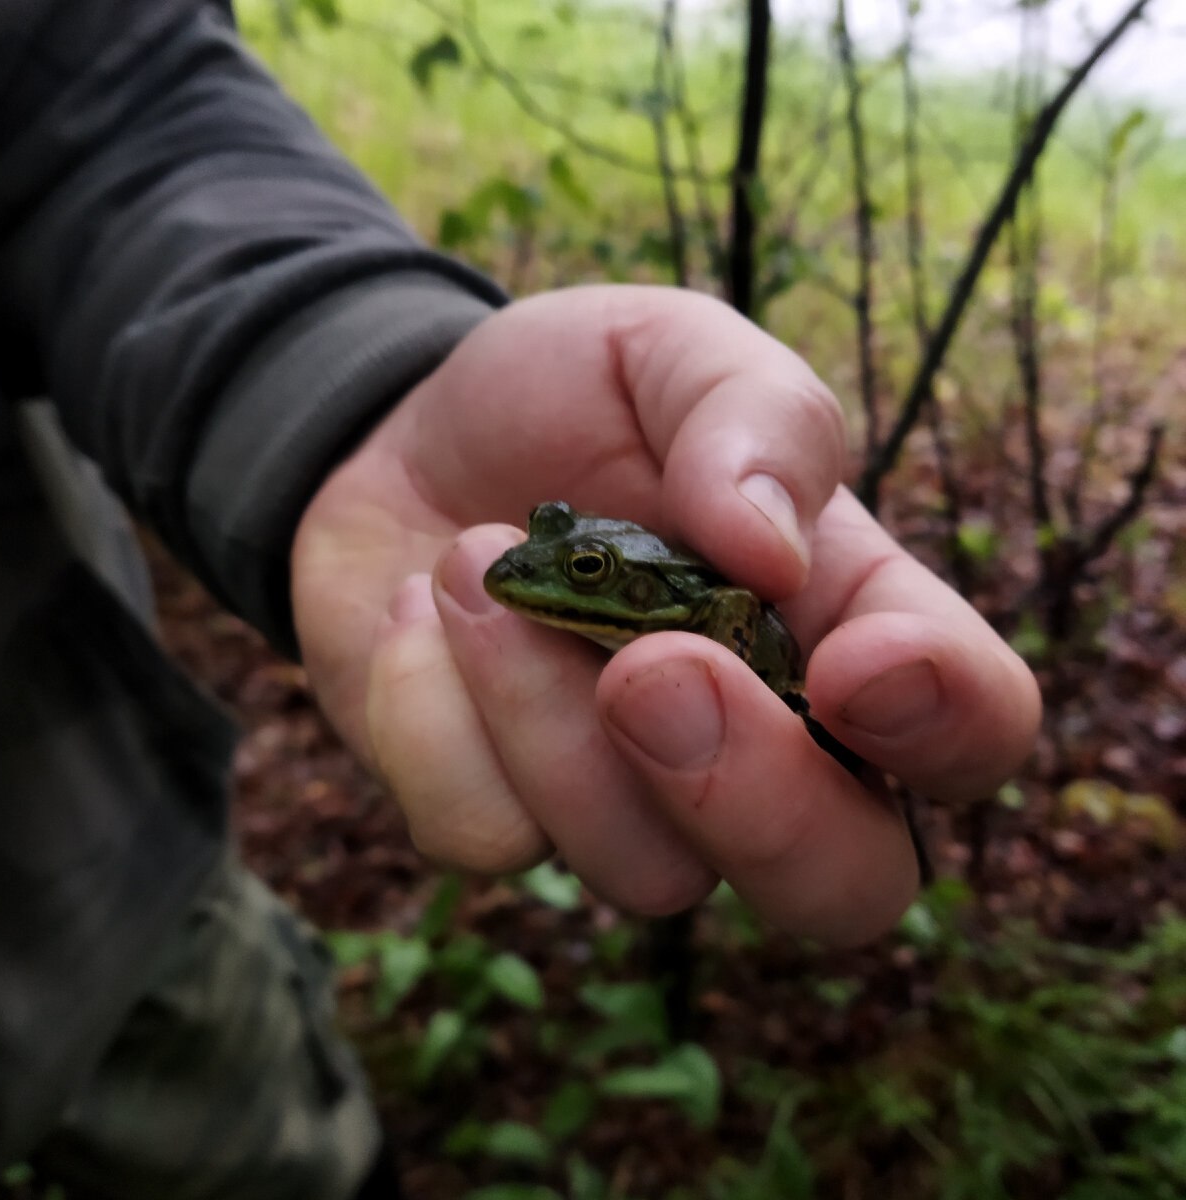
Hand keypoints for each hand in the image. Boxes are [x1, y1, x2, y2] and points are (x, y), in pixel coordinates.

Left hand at [291, 285, 1040, 944]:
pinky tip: (419, 617)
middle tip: (647, 669)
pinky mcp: (502, 818)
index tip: (854, 665)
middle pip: (842, 887)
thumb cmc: (569, 402)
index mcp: (836, 624)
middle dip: (757, 802)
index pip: (972, 726)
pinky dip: (430, 708)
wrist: (408, 443)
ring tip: (472, 564)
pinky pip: (485, 833)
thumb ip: (751, 415)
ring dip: (541, 712)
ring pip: (646, 872)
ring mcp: (628, 802)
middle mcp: (755, 747)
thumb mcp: (669, 352)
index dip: (947, 723)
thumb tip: (773, 551)